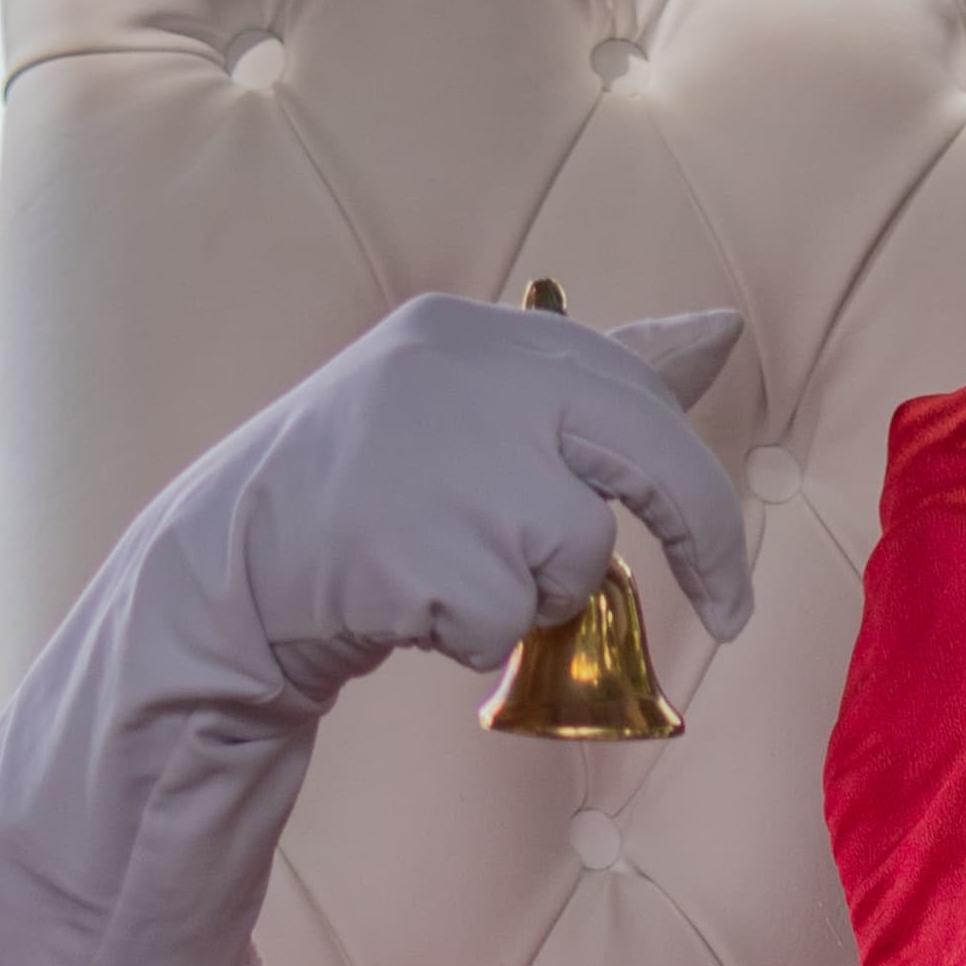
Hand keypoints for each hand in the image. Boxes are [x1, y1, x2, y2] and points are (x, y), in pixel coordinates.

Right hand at [0, 295, 758, 965]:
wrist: (233, 567)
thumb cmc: (372, 495)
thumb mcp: (477, 407)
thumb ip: (595, 377)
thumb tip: (721, 329)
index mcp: (480, 334)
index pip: (635, 387)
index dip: (701, 486)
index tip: (732, 574)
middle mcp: (467, 372)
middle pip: (645, 456)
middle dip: (700, 540)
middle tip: (727, 614)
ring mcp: (442, 458)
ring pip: (575, 553)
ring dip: (534, 592)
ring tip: (447, 570)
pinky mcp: (417, 545)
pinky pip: (509, 618)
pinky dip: (476, 636)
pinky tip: (409, 604)